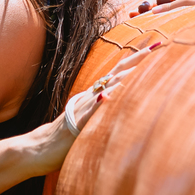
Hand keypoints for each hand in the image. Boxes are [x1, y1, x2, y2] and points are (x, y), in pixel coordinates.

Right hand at [24, 41, 162, 174]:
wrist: (38, 148)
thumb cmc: (67, 137)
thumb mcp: (91, 120)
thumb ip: (106, 111)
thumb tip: (125, 104)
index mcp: (95, 95)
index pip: (118, 72)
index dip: (136, 59)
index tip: (155, 47)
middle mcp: (90, 96)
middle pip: (116, 73)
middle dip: (136, 59)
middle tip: (156, 46)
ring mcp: (84, 108)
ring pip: (106, 87)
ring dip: (124, 75)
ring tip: (142, 64)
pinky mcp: (77, 124)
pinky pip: (90, 111)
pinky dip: (100, 102)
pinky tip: (109, 95)